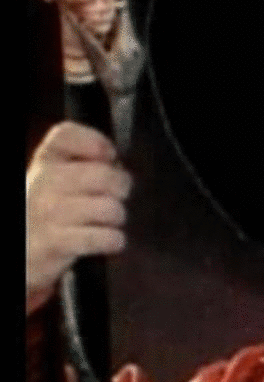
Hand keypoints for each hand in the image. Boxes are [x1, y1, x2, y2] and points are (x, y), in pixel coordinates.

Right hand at [26, 122, 130, 313]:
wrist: (24, 247)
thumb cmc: (53, 208)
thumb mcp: (61, 178)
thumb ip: (88, 164)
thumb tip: (119, 166)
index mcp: (46, 160)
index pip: (66, 134)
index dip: (96, 142)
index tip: (109, 156)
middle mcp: (44, 181)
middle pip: (103, 174)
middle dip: (121, 186)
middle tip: (118, 195)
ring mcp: (48, 212)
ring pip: (109, 208)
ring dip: (117, 217)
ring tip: (108, 221)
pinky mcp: (54, 242)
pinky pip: (103, 237)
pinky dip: (114, 240)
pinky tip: (108, 240)